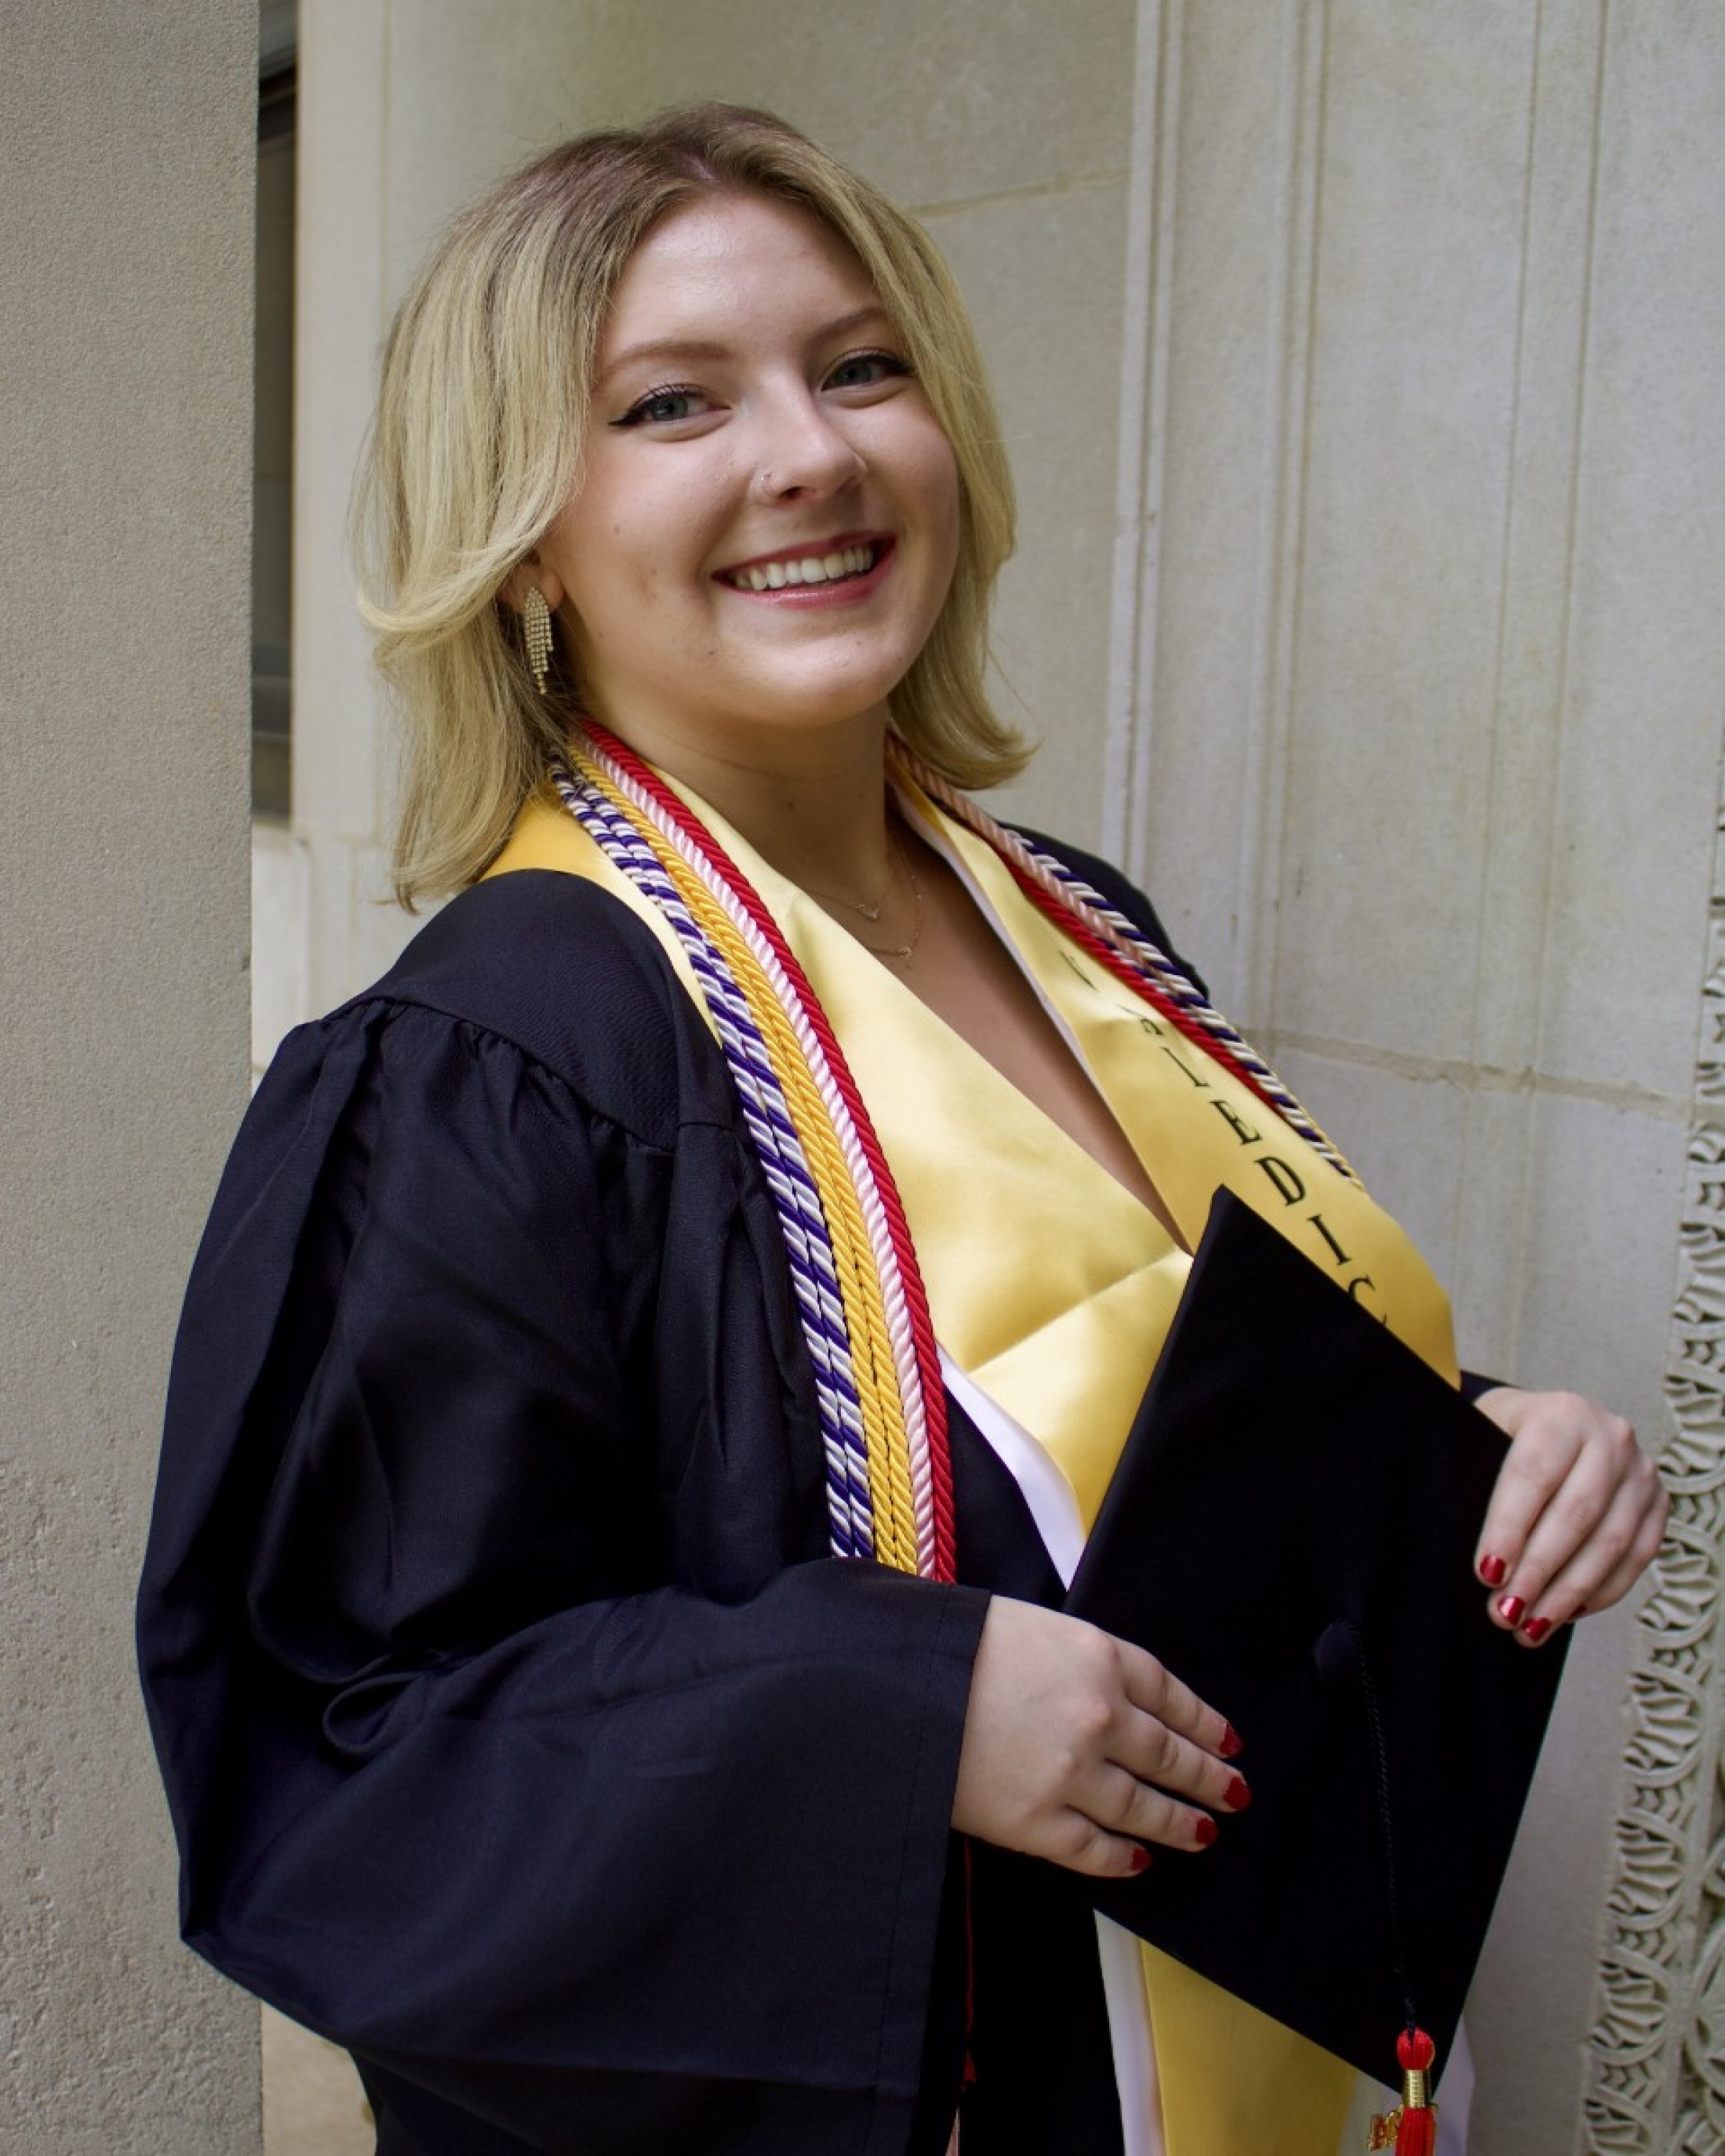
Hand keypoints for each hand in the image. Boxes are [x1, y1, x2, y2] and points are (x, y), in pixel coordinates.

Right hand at [951, 1595, 1248, 1877]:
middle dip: (1208, 1776)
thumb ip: (1079, 1659)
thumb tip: (1110, 1690)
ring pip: (1144, 1807)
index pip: (1170, 1693)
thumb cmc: (954, 1644)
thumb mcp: (1032, 1627)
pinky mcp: (1038, 1822)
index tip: (1227, 1739)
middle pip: (1169, 1753)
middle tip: (1235, 1791)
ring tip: (1204, 1831)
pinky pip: (1095, 1848)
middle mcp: (1100, 1716)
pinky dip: (1123, 1858)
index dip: (1203, 1721)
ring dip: (1180, 1822)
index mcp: (1100, 1657)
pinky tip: (1140, 1861)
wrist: (896, 1685)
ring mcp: (1073, 1774)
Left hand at [1471, 1386, 1666, 1644]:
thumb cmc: (1506, 1435)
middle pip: (1576, 1514)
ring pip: (1610, 1543)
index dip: (1509, 1528)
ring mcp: (1641, 1471)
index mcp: (1561, 1414)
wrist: (1554, 1422)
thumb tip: (1467, 1552)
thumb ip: (1474, 1478)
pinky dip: (1600, 1592)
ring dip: (1568, 1593)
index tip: (1487, 1574)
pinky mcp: (1658, 1503)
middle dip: (1538, 1572)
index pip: (1534, 1475)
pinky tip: (1567, 1613)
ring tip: (1531, 1627)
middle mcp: (1611, 1437)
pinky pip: (1636, 1557)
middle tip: (1505, 1612)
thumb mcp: (1483, 1435)